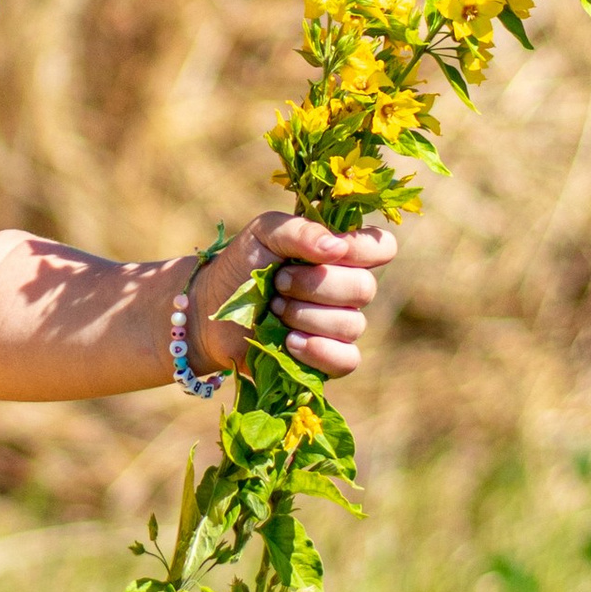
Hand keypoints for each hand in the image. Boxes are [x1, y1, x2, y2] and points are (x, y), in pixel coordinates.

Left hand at [200, 213, 397, 380]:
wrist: (209, 310)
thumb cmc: (241, 265)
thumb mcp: (263, 233)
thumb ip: (299, 230)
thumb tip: (337, 248)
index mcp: (340, 253)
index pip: (381, 247)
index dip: (360, 250)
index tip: (322, 252)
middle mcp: (347, 289)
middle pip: (364, 288)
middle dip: (314, 285)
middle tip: (279, 282)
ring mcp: (339, 326)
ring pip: (352, 324)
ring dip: (305, 315)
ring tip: (273, 309)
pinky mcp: (327, 359)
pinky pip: (347, 360)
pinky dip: (319, 351)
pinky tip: (289, 341)